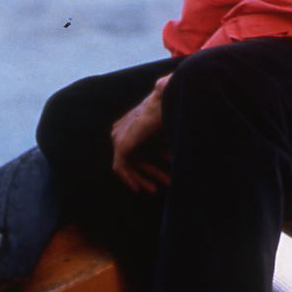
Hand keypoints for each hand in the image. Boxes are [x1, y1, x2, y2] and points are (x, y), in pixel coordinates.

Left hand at [111, 75, 172, 193]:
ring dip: (143, 178)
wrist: (167, 101)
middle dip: (150, 173)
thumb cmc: (170, 112)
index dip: (152, 163)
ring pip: (128, 164)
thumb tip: (173, 158)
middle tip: (164, 181)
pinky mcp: (120, 145)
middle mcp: (120, 130)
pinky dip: (129, 178)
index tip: (167, 173)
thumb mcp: (165, 130)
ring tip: (156, 189)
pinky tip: (139, 188)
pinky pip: (120, 168)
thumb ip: (162, 143)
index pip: (137, 150)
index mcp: (128, 124)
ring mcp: (118, 137)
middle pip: (134, 158)